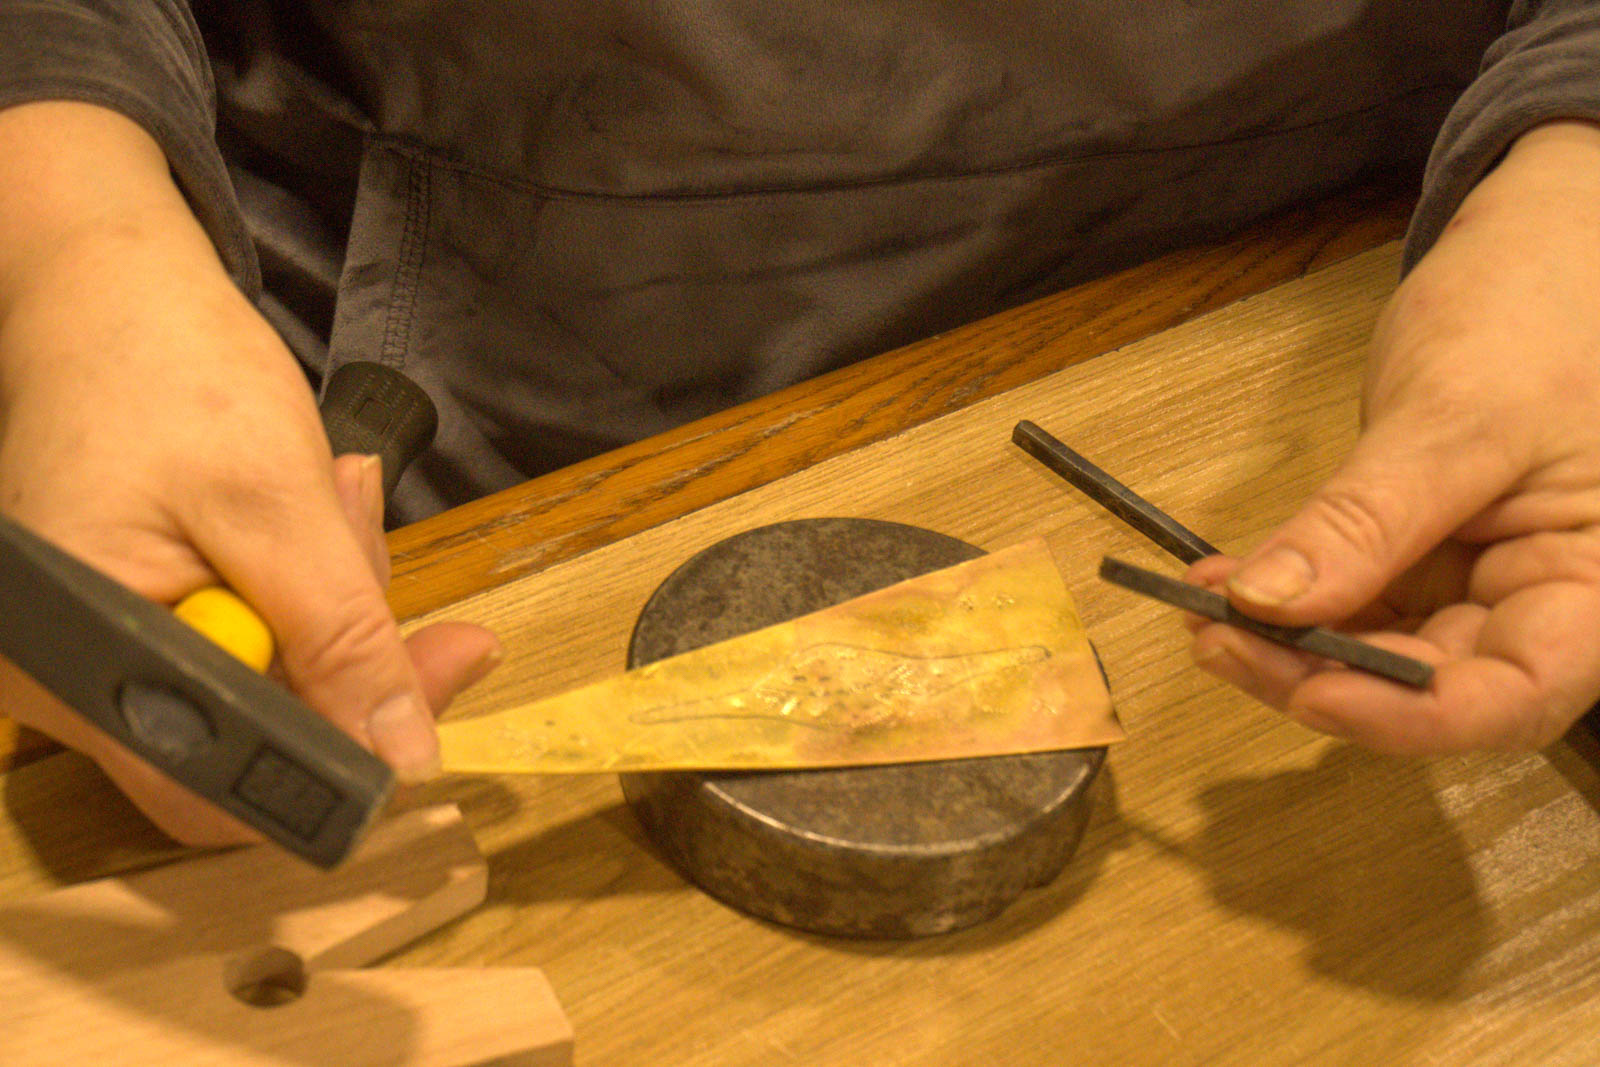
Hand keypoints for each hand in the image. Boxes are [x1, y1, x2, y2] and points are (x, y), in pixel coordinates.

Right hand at [0, 102, 498, 843]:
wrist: (106, 293)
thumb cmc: (170, 374)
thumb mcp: (278, 506)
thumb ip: (341, 639)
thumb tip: (401, 760)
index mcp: (79, 669)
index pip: (222, 792)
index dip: (340, 759)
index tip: (433, 674)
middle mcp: (70, 688)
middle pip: (256, 735)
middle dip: (345, 645)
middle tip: (367, 538)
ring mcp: (101, 656)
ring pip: (267, 679)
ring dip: (329, 598)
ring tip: (327, 492)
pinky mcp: (134, 618)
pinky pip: (246, 635)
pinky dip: (296, 582)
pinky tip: (306, 504)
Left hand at [1186, 120, 1599, 753]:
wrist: (1551, 243)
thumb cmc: (1543, 313)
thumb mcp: (1456, 418)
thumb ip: (1367, 521)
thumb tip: (1267, 605)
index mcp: (1593, 585)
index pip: (1510, 698)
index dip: (1404, 716)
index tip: (1304, 692)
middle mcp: (1543, 600)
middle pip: (1432, 685)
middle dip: (1318, 672)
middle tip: (1217, 638)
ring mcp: (1484, 579)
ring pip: (1381, 649)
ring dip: (1289, 640)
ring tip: (1206, 606)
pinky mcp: (1430, 553)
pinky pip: (1358, 596)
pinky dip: (1292, 595)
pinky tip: (1228, 577)